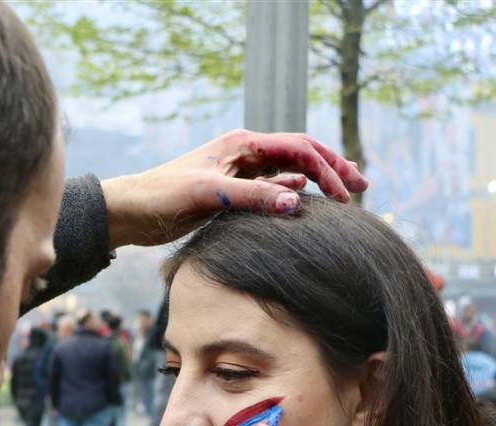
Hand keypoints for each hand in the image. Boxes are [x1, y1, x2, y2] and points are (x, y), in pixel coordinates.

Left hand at [100, 129, 368, 249]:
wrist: (133, 211)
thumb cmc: (163, 196)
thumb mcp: (209, 195)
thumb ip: (253, 197)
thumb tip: (299, 202)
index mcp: (242, 144)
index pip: (299, 148)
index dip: (328, 168)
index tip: (347, 193)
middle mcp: (245, 153)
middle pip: (301, 154)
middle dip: (334, 167)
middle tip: (362, 187)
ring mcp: (240, 172)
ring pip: (290, 171)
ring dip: (317, 180)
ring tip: (344, 195)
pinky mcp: (232, 192)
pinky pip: (272, 188)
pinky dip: (293, 193)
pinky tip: (306, 202)